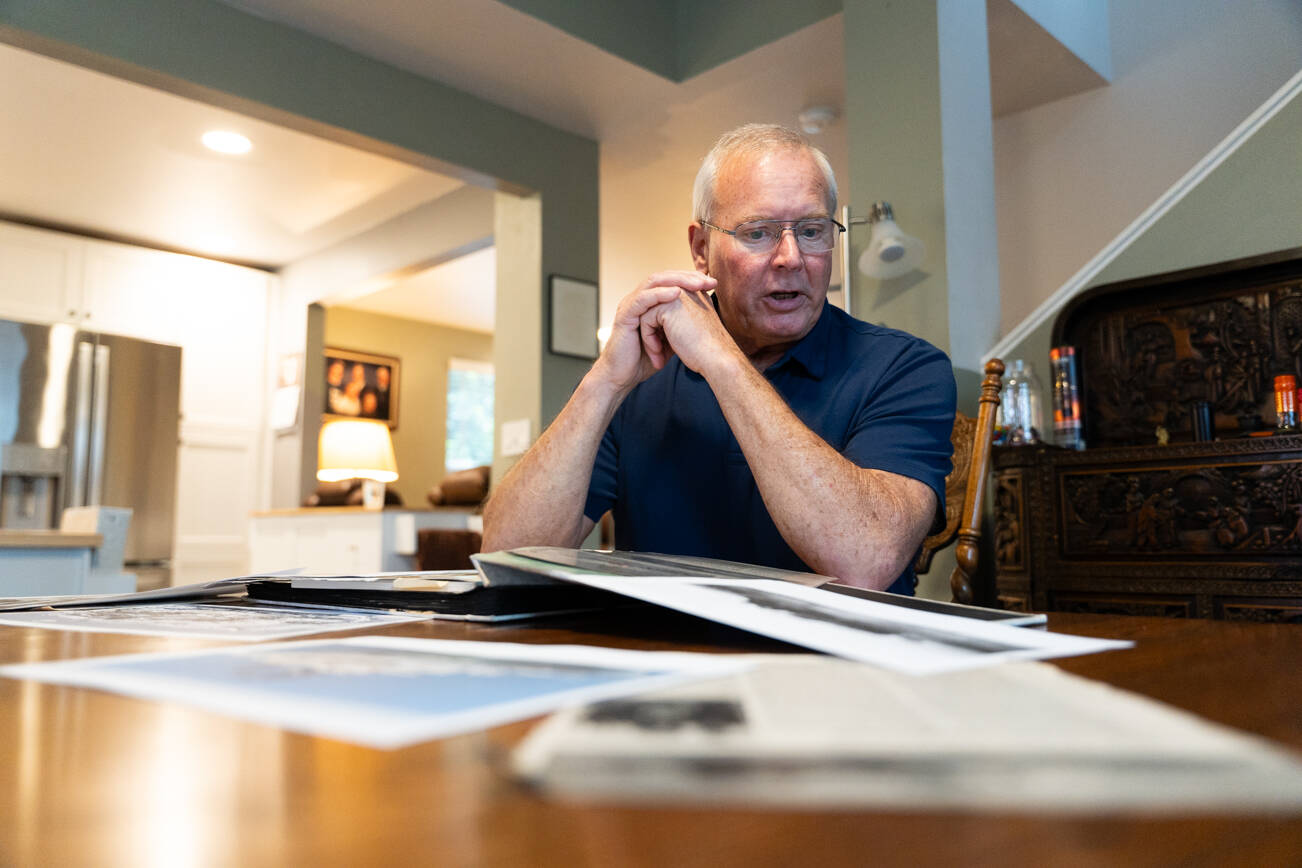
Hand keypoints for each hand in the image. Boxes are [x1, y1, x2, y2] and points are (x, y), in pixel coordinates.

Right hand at [590, 271, 715, 394]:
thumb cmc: (644, 360)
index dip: (691, 279)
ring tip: (697, 284)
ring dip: (677, 281)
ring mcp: (630, 305)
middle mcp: (639, 300)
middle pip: (664, 277)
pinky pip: (643, 299)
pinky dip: (660, 294)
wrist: (623, 377)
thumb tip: (706, 317)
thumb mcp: (671, 339)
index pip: (671, 281)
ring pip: (653, 282)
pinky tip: (676, 293)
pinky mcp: (625, 315)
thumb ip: (681, 325)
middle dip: (687, 276)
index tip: (712, 283)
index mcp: (649, 303)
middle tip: (708, 280)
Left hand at [639, 283, 741, 376]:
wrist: (716, 358)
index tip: (666, 348)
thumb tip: (658, 322)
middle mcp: (687, 289)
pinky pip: (646, 320)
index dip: (661, 328)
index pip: (664, 306)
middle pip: (654, 307)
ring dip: (649, 337)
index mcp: (694, 293)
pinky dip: (649, 339)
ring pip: (647, 313)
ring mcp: (677, 294)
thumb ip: (677, 320)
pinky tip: (658, 353)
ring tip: (657, 356)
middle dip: (652, 331)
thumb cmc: (705, 350)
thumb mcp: (690, 329)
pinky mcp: (668, 306)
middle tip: (657, 353)